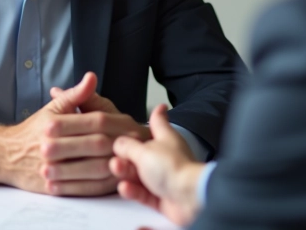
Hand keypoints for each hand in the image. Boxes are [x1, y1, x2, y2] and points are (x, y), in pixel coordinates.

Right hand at [0, 72, 133, 194]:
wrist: (7, 155)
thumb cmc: (33, 130)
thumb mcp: (53, 107)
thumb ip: (75, 95)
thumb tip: (91, 77)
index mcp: (56, 124)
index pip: (94, 122)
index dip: (118, 124)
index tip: (135, 126)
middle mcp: (52, 146)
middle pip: (97, 145)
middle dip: (121, 145)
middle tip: (140, 145)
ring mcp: (52, 168)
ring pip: (93, 169)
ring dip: (116, 166)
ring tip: (133, 162)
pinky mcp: (53, 188)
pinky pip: (84, 188)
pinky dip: (103, 185)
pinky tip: (116, 180)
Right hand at [109, 104, 205, 226]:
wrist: (189, 197)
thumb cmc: (173, 168)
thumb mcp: (143, 151)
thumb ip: (127, 146)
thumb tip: (118, 142)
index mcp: (165, 139)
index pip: (158, 123)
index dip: (155, 115)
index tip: (158, 106)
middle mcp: (165, 158)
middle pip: (140, 154)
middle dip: (125, 156)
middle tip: (115, 158)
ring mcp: (164, 178)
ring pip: (139, 175)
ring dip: (125, 173)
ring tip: (117, 171)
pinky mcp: (162, 198)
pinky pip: (142, 193)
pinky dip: (132, 190)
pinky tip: (124, 187)